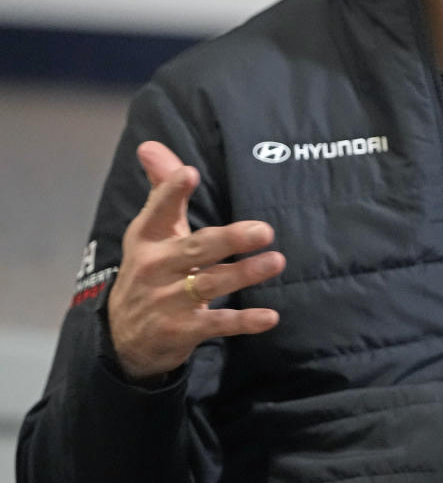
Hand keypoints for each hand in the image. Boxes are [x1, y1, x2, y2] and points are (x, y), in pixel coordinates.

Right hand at [107, 140, 284, 379]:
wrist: (125, 337)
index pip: (158, 211)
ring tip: (276, 261)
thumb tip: (150, 145)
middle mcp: (155, 268)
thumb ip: (162, 190)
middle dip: (229, 239)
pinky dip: (244, 321)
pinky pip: (218, 323)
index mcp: (146, 239)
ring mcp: (168, 302)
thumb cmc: (150, 270)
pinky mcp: (183, 330)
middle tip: (263, 230)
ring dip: (245, 274)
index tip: (190, 173)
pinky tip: (270, 316)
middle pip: (195, 249)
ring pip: (211, 284)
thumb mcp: (150, 232)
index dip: (172, 192)